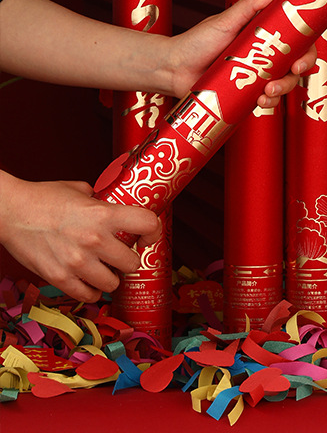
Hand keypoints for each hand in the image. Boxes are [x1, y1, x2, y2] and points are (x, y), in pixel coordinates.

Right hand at [0, 171, 160, 302]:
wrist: (9, 211)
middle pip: (133, 262)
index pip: (147, 224)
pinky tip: (89, 281)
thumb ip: (102, 200)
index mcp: (104, 214)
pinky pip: (88, 295)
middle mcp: (94, 240)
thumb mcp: (81, 190)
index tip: (147, 235)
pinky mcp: (59, 278)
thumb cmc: (44, 197)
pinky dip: (92, 290)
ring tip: (105, 268)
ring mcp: (77, 262)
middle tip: (121, 254)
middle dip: (129, 258)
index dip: (153, 231)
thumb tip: (116, 204)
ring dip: (112, 276)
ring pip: (113, 283)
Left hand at [166, 0, 316, 105]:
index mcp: (267, 32)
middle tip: (294, 69)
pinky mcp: (251, 93)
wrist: (173, 70)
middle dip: (304, 65)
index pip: (299, 30)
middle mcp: (268, 53)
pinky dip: (270, 102)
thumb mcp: (225, 21)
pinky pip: (270, 100)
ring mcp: (261, 74)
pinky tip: (260, 102)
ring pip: (288, 82)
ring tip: (267, 91)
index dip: (316, 30)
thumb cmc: (197, 41)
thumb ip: (250, 6)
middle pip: (301, 58)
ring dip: (284, 88)